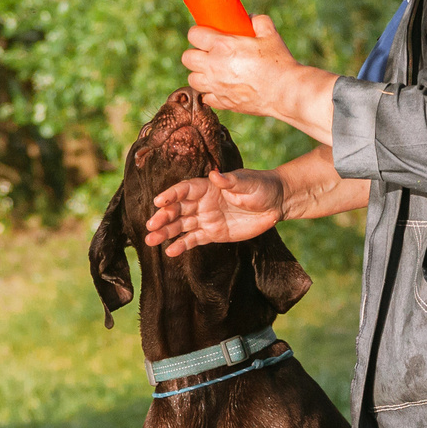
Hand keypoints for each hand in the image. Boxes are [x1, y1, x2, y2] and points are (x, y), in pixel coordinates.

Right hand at [143, 167, 287, 254]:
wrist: (276, 204)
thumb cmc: (262, 187)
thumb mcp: (248, 183)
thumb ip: (231, 181)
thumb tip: (215, 174)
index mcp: (208, 187)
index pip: (184, 190)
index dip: (171, 195)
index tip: (158, 201)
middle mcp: (202, 203)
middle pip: (177, 209)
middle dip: (163, 217)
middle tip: (151, 226)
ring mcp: (206, 219)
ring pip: (181, 226)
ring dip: (166, 232)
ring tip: (151, 240)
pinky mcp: (212, 234)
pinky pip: (194, 240)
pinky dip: (181, 245)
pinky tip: (170, 252)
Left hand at [180, 14, 338, 143]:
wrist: (285, 92)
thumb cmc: (279, 62)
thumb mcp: (270, 35)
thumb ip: (258, 22)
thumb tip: (250, 18)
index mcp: (223, 46)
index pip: (194, 35)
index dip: (198, 33)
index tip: (205, 34)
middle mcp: (214, 66)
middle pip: (187, 58)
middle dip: (195, 53)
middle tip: (207, 53)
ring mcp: (216, 86)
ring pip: (192, 79)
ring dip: (199, 74)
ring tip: (212, 71)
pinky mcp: (222, 102)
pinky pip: (205, 97)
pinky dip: (210, 93)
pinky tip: (221, 87)